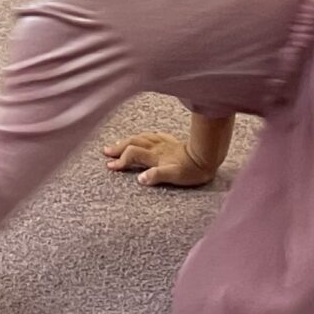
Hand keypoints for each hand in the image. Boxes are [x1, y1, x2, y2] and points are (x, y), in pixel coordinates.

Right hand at [102, 132, 216, 187]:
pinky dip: (144, 136)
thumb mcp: (174, 176)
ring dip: (128, 140)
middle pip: (133, 143)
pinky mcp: (171, 142)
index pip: (132, 154)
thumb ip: (156, 176)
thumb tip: (140, 179)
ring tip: (118, 143)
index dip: (120, 160)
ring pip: (141, 138)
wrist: (208, 158)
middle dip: (118, 147)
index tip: (110, 166)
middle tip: (106, 151)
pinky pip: (153, 135)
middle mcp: (156, 148)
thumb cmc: (192, 170)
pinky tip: (144, 136)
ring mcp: (163, 143)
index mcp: (155, 157)